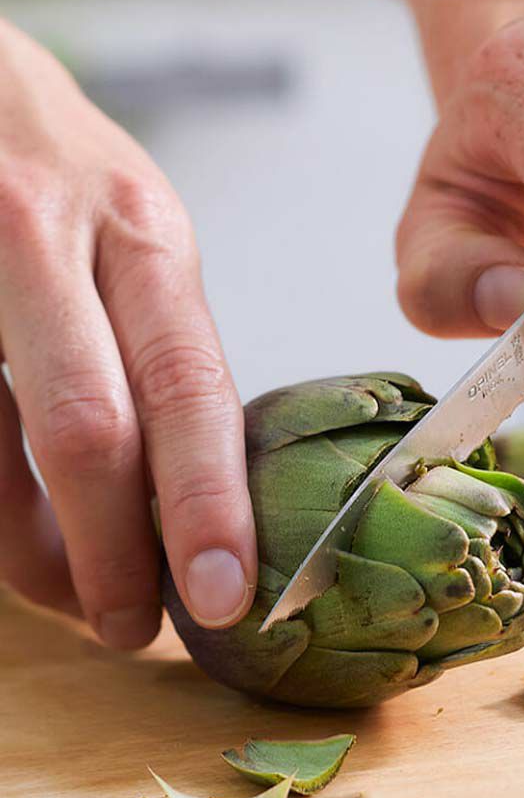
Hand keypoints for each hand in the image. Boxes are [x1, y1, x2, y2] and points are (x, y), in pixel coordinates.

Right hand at [0, 20, 255, 647]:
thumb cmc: (51, 166)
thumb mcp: (130, 228)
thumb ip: (154, 339)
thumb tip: (188, 486)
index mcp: (141, 233)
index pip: (189, 387)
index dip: (208, 503)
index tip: (228, 595)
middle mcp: (46, 236)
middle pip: (89, 428)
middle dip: (119, 552)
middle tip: (140, 630)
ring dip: (35, 552)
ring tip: (78, 603)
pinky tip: (14, 545)